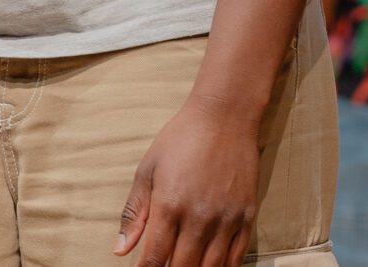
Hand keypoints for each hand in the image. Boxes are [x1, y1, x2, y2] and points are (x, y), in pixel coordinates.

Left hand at [115, 95, 260, 265]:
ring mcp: (226, 219)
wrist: (225, 115)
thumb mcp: (148, 170)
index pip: (154, 259)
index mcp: (169, 205)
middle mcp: (199, 217)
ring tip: (185, 266)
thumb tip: (120, 250)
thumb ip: (134, 213)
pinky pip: (237, 258)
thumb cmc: (181, 138)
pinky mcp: (247, 216)